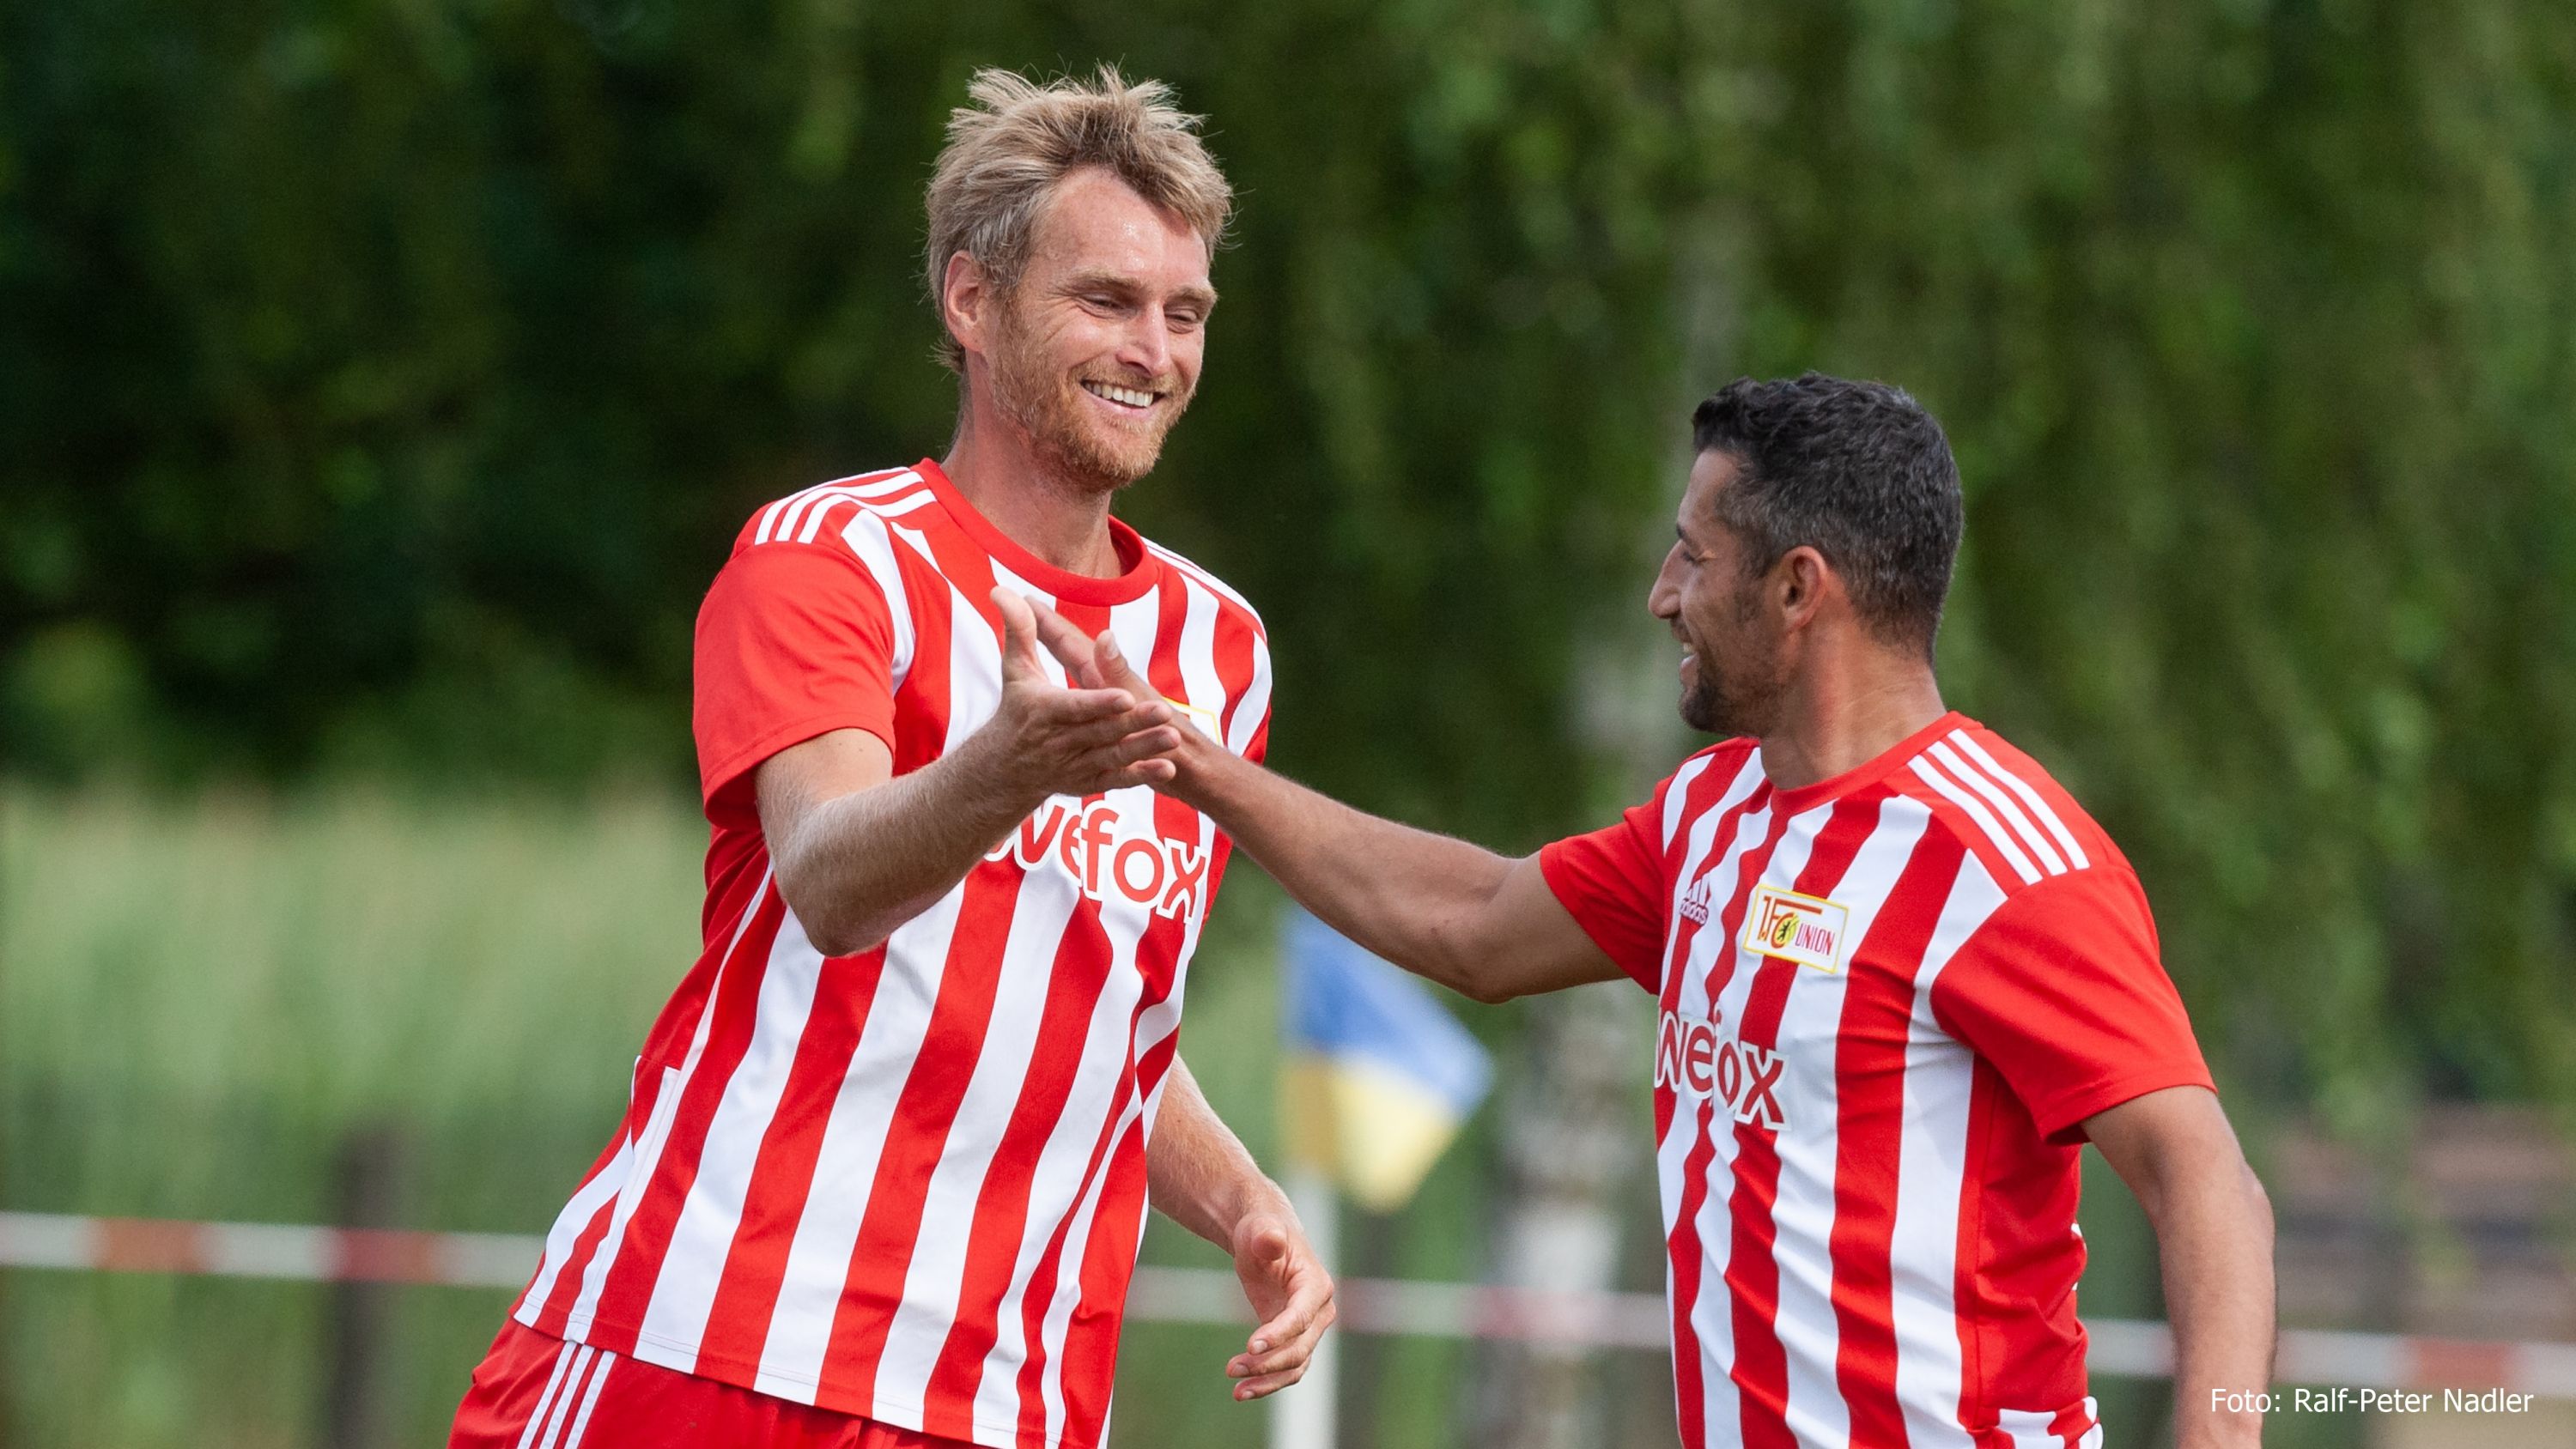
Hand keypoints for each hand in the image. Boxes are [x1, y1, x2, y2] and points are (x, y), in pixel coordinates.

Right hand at [977, 589, 1180, 798]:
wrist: (1004, 770)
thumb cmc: (1016, 710)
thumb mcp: (1016, 671)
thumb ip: (1019, 632)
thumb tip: (1004, 590)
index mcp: (1046, 710)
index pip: (1076, 706)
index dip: (1100, 702)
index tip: (1125, 696)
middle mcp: (1061, 740)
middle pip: (1102, 731)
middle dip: (1133, 723)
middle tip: (1165, 711)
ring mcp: (1076, 764)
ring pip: (1114, 757)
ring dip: (1144, 749)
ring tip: (1173, 738)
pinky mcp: (1088, 781)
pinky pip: (1116, 780)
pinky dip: (1141, 776)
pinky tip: (1166, 768)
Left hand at [1222, 1205, 1335, 1400]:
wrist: (1263, 1239)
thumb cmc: (1261, 1230)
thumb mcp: (1260, 1228)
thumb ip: (1267, 1235)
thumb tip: (1271, 1240)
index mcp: (1316, 1284)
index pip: (1301, 1317)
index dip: (1279, 1334)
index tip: (1250, 1346)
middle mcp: (1320, 1310)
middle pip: (1300, 1348)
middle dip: (1267, 1363)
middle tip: (1232, 1368)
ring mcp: (1310, 1328)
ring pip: (1296, 1365)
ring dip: (1267, 1380)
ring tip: (1237, 1391)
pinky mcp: (1294, 1339)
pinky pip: (1287, 1369)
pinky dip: (1268, 1382)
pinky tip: (1242, 1390)